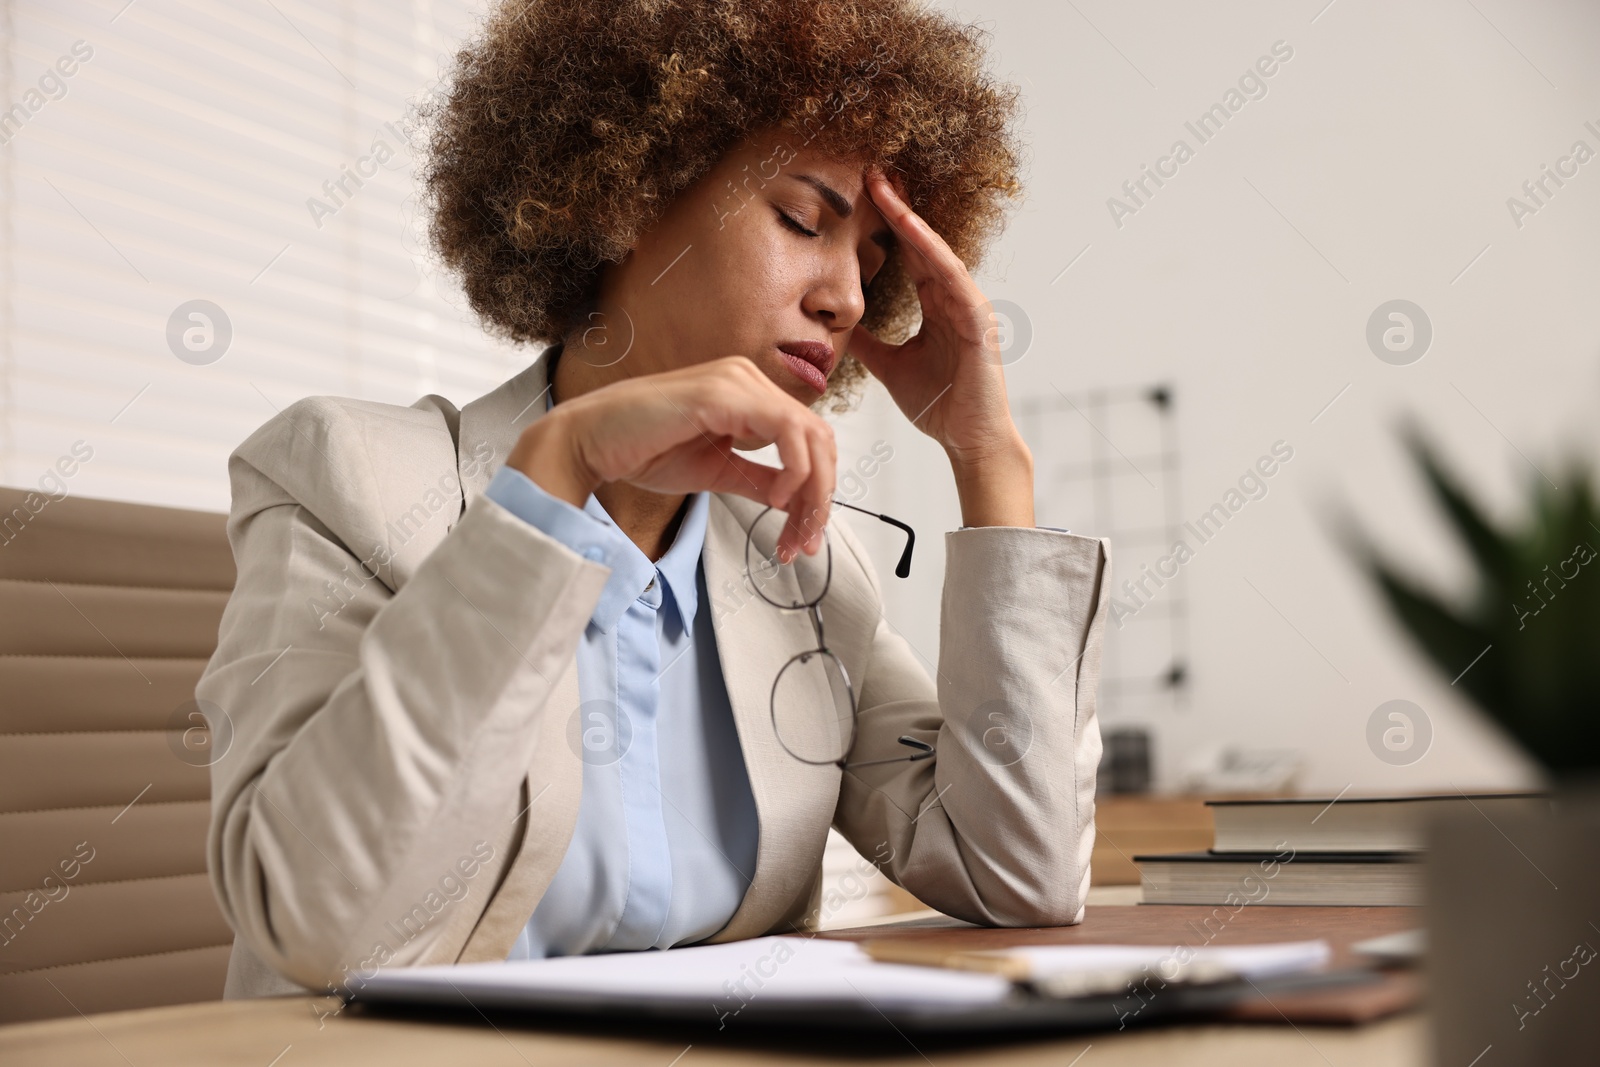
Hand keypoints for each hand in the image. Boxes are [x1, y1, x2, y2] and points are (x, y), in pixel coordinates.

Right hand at [506, 357, 835, 561]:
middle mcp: (747, 378)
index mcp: (747, 392)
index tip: (804, 537)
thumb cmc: (643, 450)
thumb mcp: (716, 471)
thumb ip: (757, 478)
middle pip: (818, 436)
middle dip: (820, 496)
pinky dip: (793, 468)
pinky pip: (785, 428)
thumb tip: (793, 499)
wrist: (591, 442)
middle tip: (805, 542)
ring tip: (791, 529)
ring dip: (812, 490)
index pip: (807, 438)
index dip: (817, 490)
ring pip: (810, 434)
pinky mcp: (723, 394)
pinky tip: (777, 498)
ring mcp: (737, 381)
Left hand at [848, 169, 1033, 526]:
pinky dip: (934, 252)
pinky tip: (913, 230)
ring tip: (888, 187)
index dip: (886, 224)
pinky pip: (953, 278)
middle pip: (922, 241)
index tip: (862, 193)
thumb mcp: (890, 367)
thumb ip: (871, 344)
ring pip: (937, 251)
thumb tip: (841, 327)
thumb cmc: (939, 405)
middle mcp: (953, 298)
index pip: (908, 254)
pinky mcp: (978, 321)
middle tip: (872, 169)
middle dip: (898, 206)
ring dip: (912, 219)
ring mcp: (968, 306)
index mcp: (935, 305)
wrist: (967, 440)